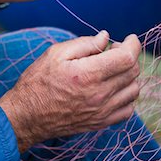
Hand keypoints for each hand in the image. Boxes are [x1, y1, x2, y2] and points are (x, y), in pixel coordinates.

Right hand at [0, 32, 140, 151]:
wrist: (26, 116)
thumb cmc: (37, 82)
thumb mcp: (55, 54)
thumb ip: (84, 43)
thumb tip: (105, 37)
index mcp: (88, 74)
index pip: (127, 58)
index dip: (133, 44)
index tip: (129, 38)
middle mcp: (99, 95)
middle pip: (132, 72)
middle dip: (129, 56)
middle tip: (115, 51)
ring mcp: (102, 111)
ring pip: (133, 91)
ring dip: (128, 76)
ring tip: (113, 70)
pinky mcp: (100, 123)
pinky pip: (127, 110)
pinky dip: (126, 97)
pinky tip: (113, 90)